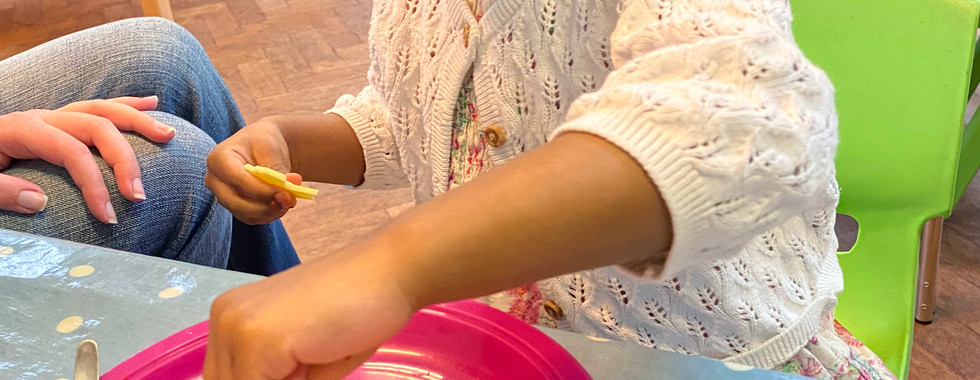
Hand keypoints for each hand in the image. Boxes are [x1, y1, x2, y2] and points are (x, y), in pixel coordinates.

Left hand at [0, 96, 174, 222]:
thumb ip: (0, 192)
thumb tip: (41, 201)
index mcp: (19, 130)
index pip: (70, 151)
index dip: (94, 182)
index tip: (109, 217)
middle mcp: (40, 117)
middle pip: (95, 125)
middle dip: (123, 158)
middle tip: (140, 196)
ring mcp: (51, 116)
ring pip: (102, 109)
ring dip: (138, 122)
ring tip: (168, 137)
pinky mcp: (57, 121)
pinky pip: (96, 107)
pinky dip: (126, 104)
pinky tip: (152, 104)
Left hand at [204, 240, 414, 379]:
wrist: (391, 270)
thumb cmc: (361, 307)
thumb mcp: (303, 356)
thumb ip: (276, 377)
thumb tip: (271, 379)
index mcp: (231, 317)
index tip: (298, 370)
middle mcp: (224, 317)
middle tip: (313, 360)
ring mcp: (237, 328)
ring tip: (317, 354)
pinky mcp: (258, 341)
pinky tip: (319, 356)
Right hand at [205, 117, 303, 224]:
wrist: (261, 145)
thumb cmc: (263, 142)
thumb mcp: (271, 149)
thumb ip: (278, 171)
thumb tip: (289, 192)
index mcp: (218, 159)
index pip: (238, 180)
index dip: (262, 190)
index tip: (285, 193)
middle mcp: (214, 180)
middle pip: (236, 202)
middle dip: (266, 206)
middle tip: (290, 200)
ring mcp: (222, 195)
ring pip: (245, 214)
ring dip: (271, 211)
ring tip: (290, 199)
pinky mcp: (233, 207)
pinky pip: (251, 218)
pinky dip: (269, 215)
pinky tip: (283, 204)